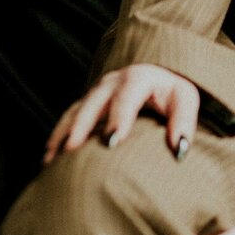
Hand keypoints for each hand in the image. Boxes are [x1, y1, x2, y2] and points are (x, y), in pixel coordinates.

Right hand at [42, 63, 199, 164]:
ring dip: (62, 133)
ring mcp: (96, 92)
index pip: (127, 97)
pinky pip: (68, 118)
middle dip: (80, 126)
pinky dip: (57, 136)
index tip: (111, 142)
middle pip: (93, 103)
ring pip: (74, 111)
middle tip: (70, 150)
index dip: (118, 118)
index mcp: (138, 78)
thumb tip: (180, 149)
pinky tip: (49, 158)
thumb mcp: (184, 100)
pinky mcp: (87, 102)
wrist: (157, 74)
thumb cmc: (172, 92)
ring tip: (51, 160)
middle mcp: (112, 82)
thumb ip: (183, 122)